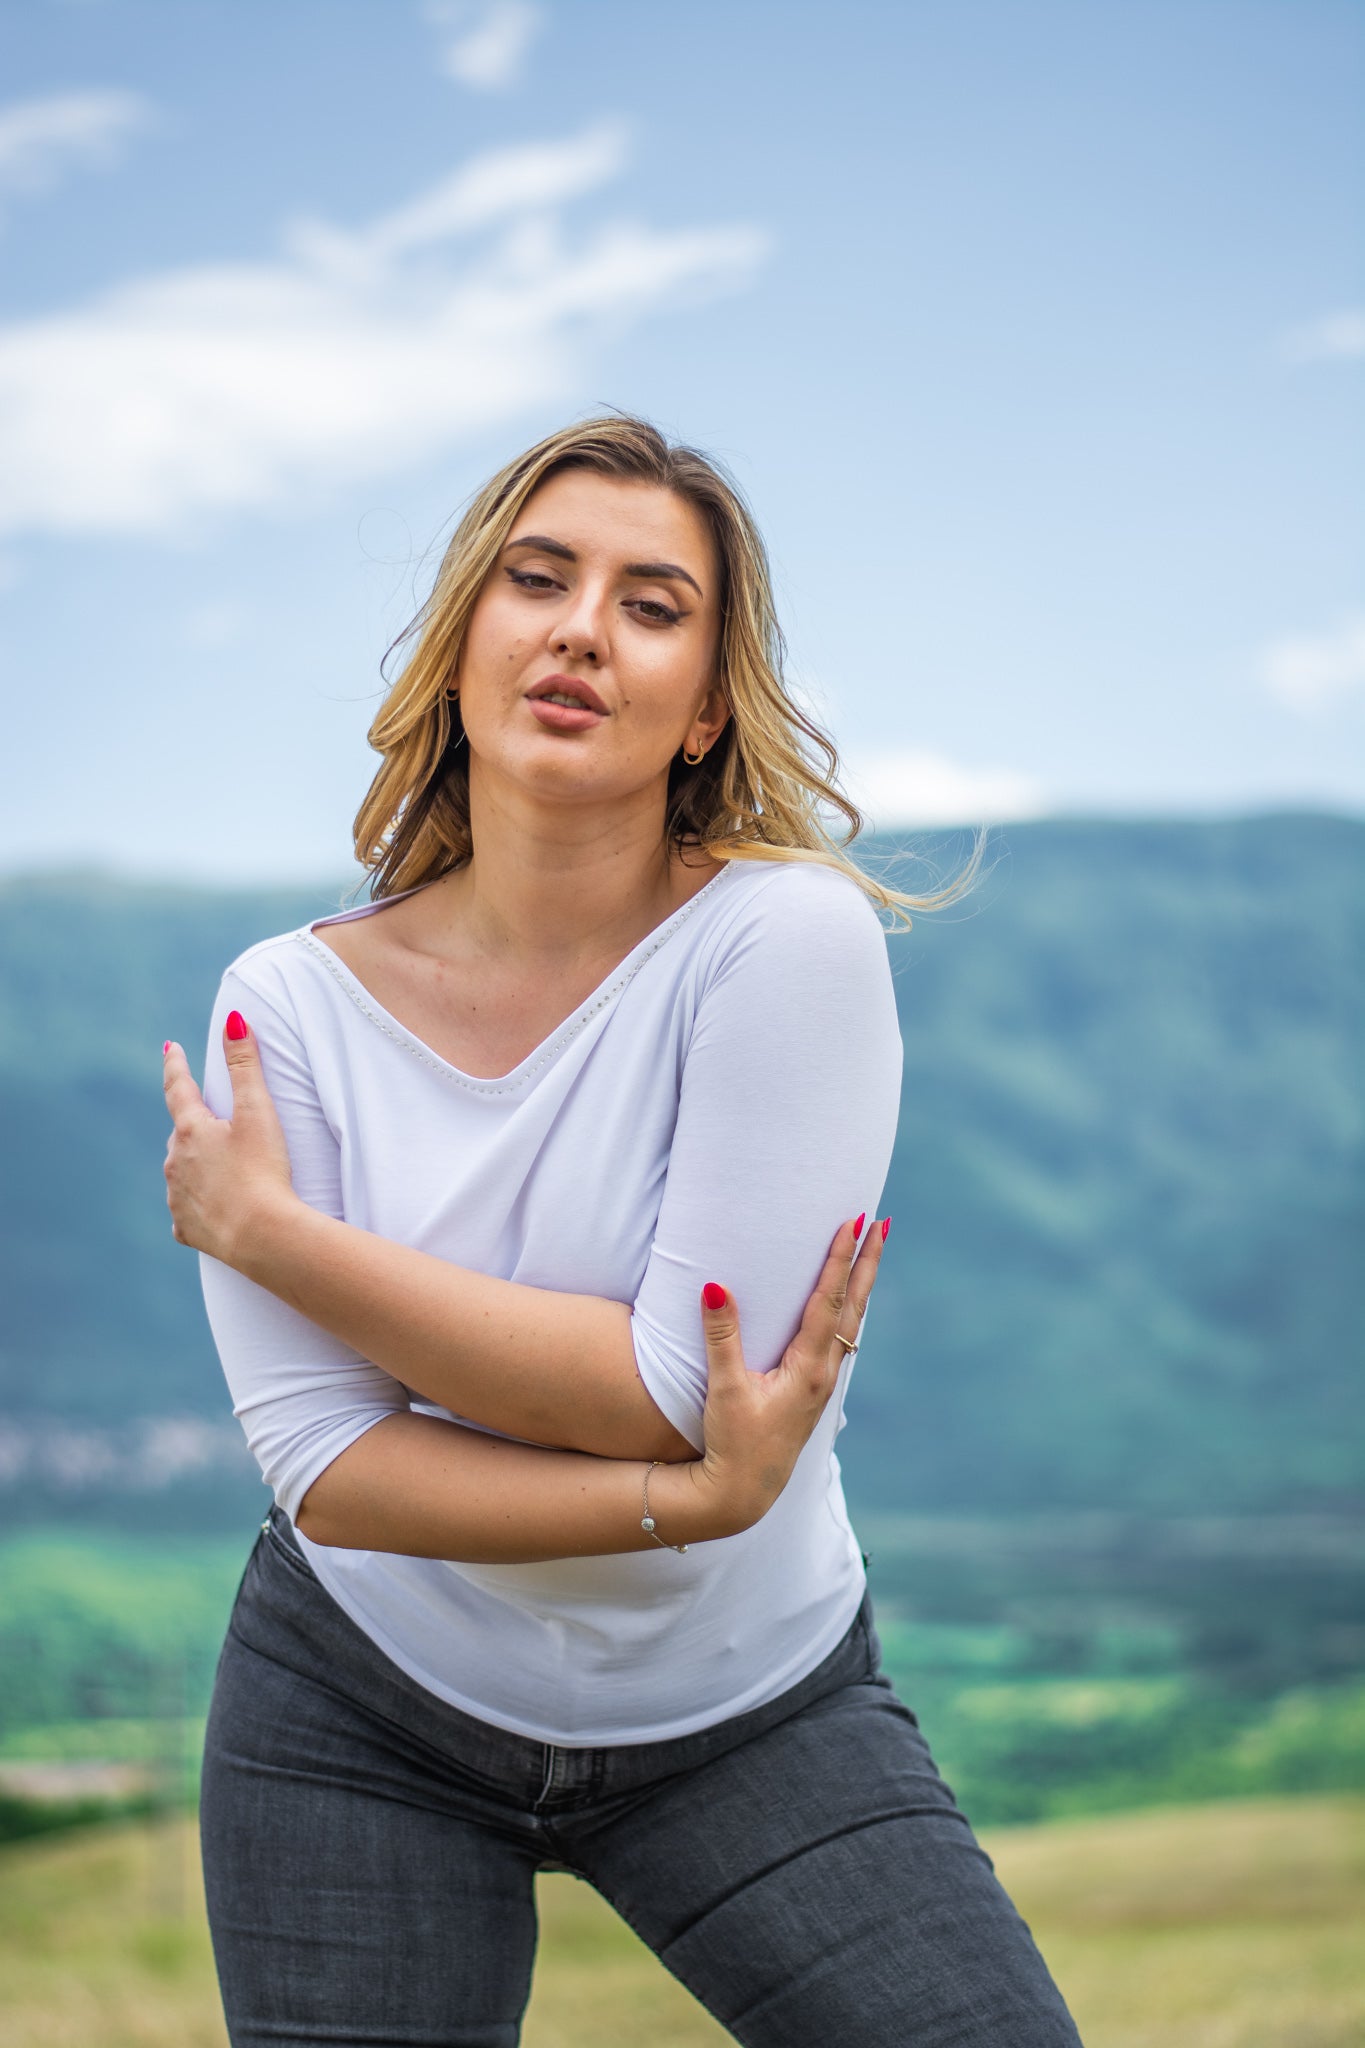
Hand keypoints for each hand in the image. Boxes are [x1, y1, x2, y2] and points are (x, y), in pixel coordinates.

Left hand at [162, 1012, 297, 1263]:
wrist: (262, 1236)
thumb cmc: (264, 1171)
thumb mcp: (258, 1112)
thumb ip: (245, 1065)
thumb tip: (234, 1020)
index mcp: (190, 1131)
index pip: (178, 1088)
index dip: (176, 1065)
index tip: (172, 1049)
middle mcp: (175, 1163)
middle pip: (182, 1134)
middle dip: (194, 1125)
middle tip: (215, 1123)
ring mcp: (178, 1197)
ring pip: (182, 1171)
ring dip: (195, 1165)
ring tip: (223, 1169)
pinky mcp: (187, 1228)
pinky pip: (187, 1210)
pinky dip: (197, 1204)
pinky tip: (214, 1208)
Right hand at [652, 1214, 889, 1542]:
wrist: (745, 1491)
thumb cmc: (734, 1442)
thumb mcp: (725, 1390)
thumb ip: (722, 1338)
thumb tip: (715, 1287)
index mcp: (809, 1368)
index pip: (829, 1301)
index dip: (840, 1260)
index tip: (853, 1223)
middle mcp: (825, 1372)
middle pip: (854, 1306)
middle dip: (867, 1263)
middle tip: (881, 1222)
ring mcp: (824, 1382)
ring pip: (852, 1322)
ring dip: (861, 1283)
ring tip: (871, 1252)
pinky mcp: (815, 1390)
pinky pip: (841, 1337)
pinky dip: (849, 1308)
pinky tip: (848, 1304)